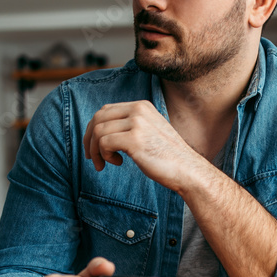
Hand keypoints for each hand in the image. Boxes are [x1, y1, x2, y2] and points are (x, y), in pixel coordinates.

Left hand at [82, 101, 201, 191]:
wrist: (187, 170)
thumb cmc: (168, 157)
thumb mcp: (149, 133)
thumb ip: (130, 126)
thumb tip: (101, 132)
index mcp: (141, 106)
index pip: (105, 110)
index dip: (94, 128)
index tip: (94, 147)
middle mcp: (138, 110)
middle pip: (98, 118)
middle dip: (89, 140)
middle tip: (91, 158)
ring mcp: (137, 123)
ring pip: (98, 131)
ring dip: (95, 151)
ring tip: (103, 164)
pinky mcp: (134, 139)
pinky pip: (104, 143)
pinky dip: (104, 155)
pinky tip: (117, 163)